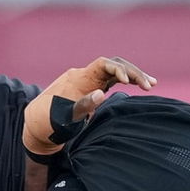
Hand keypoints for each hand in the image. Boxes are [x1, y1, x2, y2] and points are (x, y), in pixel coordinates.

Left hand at [24, 56, 157, 155]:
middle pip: (114, 65)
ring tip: (151, 84)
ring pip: (116, 71)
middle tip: (149, 85)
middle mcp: (85, 75)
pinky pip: (113, 79)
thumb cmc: (50, 123)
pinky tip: (142, 85)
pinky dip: (127, 81)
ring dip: (134, 76)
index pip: (103, 64)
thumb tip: (102, 93)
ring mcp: (90, 81)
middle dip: (132, 72)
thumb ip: (83, 105)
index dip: (118, 69)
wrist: (38, 126)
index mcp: (79, 78)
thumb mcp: (65, 117)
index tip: (127, 82)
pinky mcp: (93, 88)